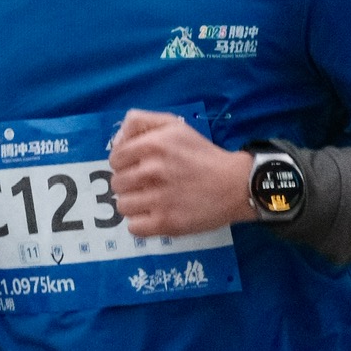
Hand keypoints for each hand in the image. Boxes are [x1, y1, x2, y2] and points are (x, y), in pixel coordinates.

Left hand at [108, 110, 253, 238]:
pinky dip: (142, 224)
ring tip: (153, 200)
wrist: (235, 184)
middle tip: (149, 184)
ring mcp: (159, 199)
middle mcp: (153, 170)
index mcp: (153, 144)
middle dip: (130, 184)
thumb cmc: (202, 154)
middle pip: (117, 183)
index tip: (138, 167)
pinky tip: (157, 215)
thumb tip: (115, 142)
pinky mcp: (166, 223)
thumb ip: (140, 122)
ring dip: (135, 204)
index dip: (124, 163)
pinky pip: (133, 227)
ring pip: (123, 206)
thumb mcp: (174, 125)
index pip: (115, 159)